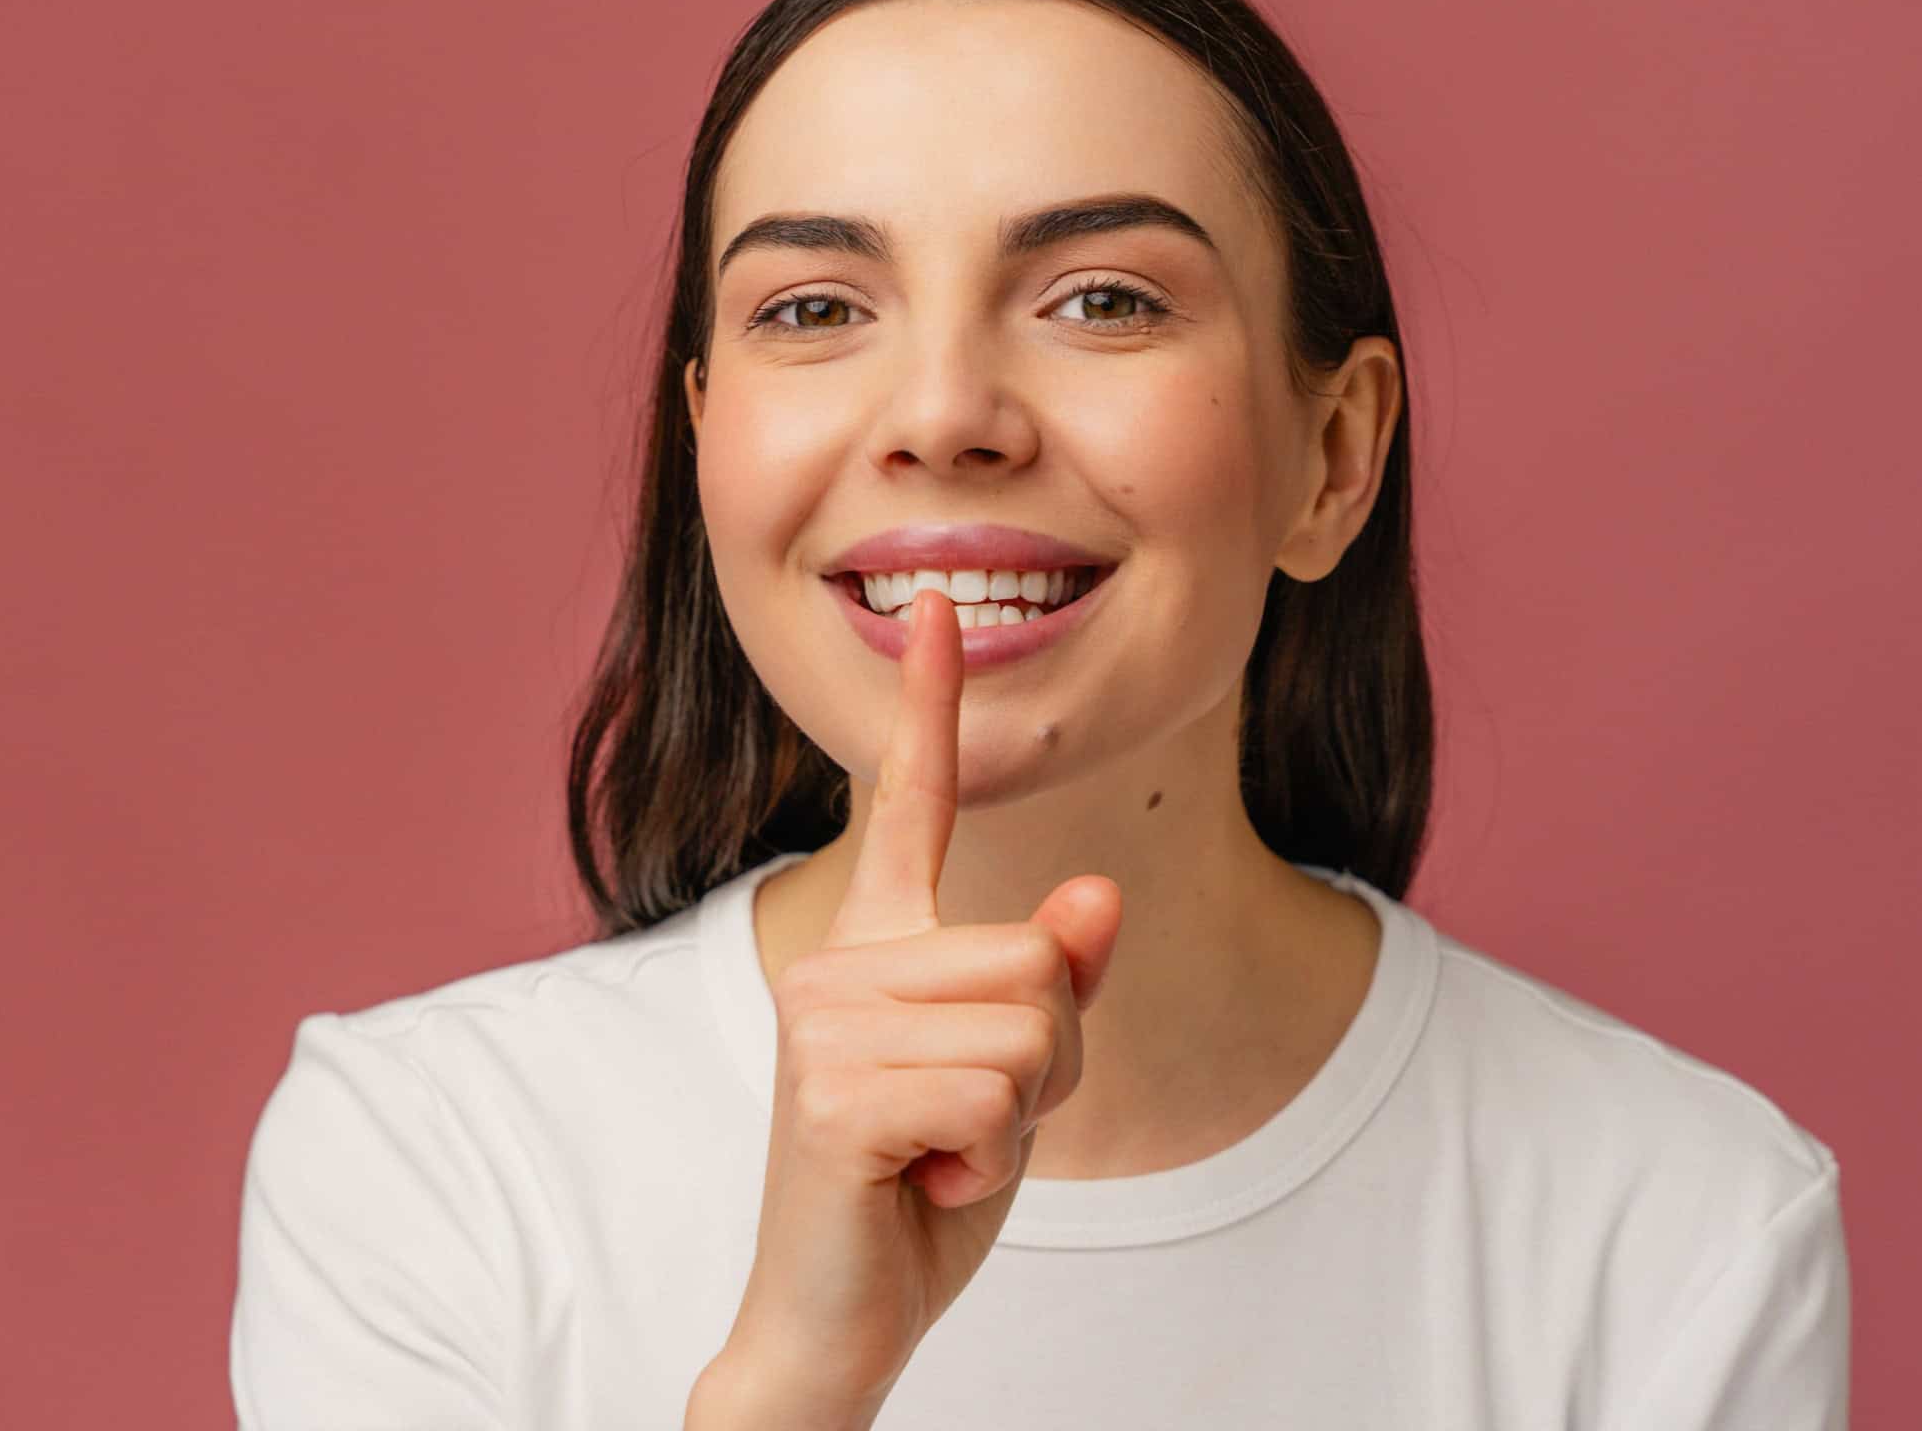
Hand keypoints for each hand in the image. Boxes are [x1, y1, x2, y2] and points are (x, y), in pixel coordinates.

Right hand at [716, 588, 1121, 1416]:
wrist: (833, 1317)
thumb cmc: (920, 1189)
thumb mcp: (1014, 1081)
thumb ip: (1055, 987)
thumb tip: (1096, 897)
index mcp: (877, 944)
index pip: (908, 803)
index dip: (929, 703)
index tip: (937, 604)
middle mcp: (838, 962)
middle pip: (1040, 957)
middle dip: (1046, 1062)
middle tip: (964, 1125)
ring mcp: (825, 1022)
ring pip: (1031, 1025)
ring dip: (1018, 1119)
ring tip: (939, 1154)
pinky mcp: (832, 1093)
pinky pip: (996, 1098)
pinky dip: (986, 1166)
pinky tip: (920, 1187)